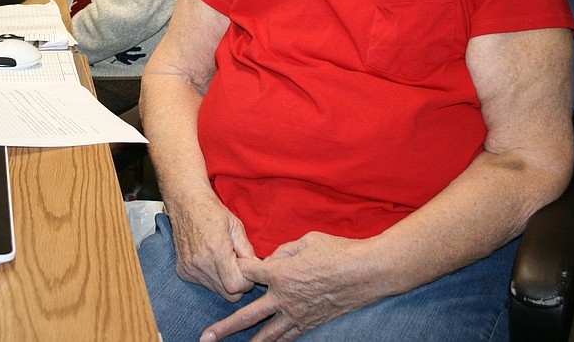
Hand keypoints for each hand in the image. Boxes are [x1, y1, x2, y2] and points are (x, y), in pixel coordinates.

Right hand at [169, 196, 256, 301]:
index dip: (247, 282)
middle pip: (228, 294)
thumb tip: (258, 268)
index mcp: (216, 251)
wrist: (185, 203)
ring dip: (224, 280)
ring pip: (217, 291)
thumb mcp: (236, 226)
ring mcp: (190, 269)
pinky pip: (204, 284)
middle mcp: (201, 264)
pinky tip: (210, 260)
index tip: (247, 269)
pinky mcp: (183, 272)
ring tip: (223, 260)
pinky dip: (211, 277)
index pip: (236, 286)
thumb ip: (247, 250)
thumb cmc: (212, 211)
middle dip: (238, 284)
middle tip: (238, 266)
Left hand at [203, 232, 374, 341]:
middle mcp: (284, 298)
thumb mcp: (306, 240)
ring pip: (266, 334)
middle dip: (225, 327)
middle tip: (205, 337)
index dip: (238, 269)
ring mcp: (297, 314)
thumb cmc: (338, 251)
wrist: (367, 272)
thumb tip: (272, 259)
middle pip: (246, 314)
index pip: (247, 273)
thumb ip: (283, 250)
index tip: (231, 266)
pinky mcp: (310, 323)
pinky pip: (288, 336)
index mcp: (280, 273)